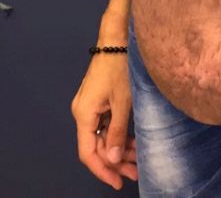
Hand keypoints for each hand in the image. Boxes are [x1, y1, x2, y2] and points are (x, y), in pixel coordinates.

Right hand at [71, 51, 137, 188]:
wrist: (118, 37)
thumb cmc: (120, 66)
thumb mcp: (123, 102)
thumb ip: (117, 132)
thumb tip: (114, 159)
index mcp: (83, 114)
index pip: (88, 153)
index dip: (102, 170)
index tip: (118, 183)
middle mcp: (82, 112)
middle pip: (96, 146)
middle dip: (115, 162)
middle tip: (135, 173)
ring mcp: (90, 106)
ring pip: (103, 136)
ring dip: (119, 149)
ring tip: (138, 161)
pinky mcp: (99, 100)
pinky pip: (106, 125)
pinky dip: (119, 135)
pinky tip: (133, 143)